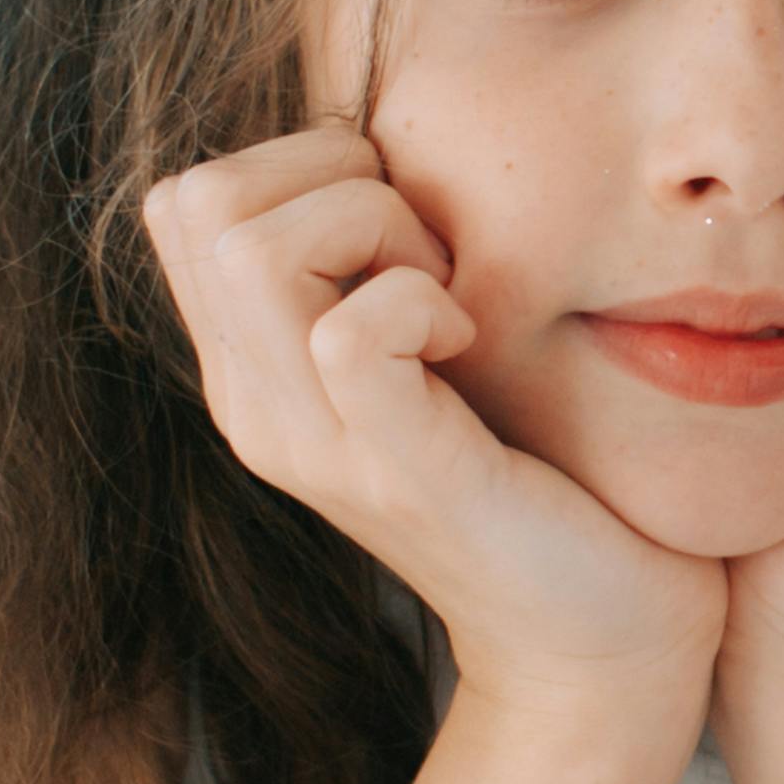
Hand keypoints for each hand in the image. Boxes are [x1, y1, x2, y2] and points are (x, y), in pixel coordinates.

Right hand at [139, 120, 724, 720]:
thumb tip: (373, 145)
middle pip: (197, 202)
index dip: (299, 169)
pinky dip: (424, 298)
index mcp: (252, 370)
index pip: (185, 199)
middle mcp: (255, 407)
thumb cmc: (541, 474)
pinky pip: (352, 330)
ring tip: (451, 299)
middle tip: (431, 257)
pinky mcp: (397, 471)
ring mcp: (315, 445)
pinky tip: (472, 343)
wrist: (597, 639)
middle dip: (331, 181)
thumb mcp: (431, 352)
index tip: (404, 233)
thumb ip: (375, 268)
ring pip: (252, 249)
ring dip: (376, 231)